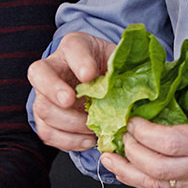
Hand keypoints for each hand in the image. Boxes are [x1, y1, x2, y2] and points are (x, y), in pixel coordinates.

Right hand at [26, 31, 115, 151]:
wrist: (99, 82)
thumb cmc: (110, 69)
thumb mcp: (120, 60)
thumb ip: (126, 67)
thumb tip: (147, 82)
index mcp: (75, 46)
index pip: (72, 48)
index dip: (79, 62)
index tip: (90, 75)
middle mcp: (53, 66)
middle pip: (40, 74)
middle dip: (54, 89)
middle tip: (70, 101)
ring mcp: (44, 93)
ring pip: (43, 108)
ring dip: (68, 123)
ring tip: (91, 129)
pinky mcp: (45, 117)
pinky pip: (47, 132)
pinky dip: (67, 140)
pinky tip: (87, 140)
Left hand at [100, 87, 187, 187]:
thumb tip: (171, 93)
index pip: (169, 142)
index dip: (143, 132)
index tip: (132, 119)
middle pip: (157, 168)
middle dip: (131, 151)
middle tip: (119, 134)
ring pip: (158, 185)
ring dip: (130, 172)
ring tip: (110, 157)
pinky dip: (145, 180)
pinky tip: (131, 169)